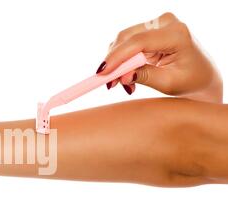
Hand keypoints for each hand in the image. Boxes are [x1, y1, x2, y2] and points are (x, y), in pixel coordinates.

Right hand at [96, 12, 222, 102]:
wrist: (200, 77)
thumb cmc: (190, 81)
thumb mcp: (168, 83)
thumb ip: (145, 77)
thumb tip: (122, 77)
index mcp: (176, 34)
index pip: (138, 42)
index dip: (117, 57)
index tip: (103, 73)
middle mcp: (166, 23)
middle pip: (127, 38)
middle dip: (113, 61)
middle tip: (110, 84)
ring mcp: (156, 24)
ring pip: (123, 40)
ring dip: (117, 62)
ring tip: (122, 83)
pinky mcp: (149, 29)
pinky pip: (126, 42)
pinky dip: (121, 60)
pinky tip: (127, 75)